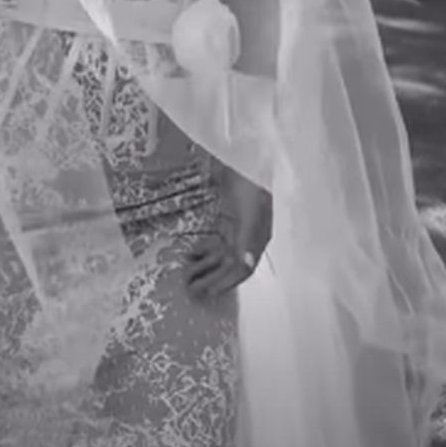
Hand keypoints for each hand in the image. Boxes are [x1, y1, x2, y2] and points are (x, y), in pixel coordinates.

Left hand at [184, 166, 272, 301]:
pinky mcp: (226, 214)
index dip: (227, 282)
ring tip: (187, 275)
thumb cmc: (252, 181)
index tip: (209, 294)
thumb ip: (249, 238)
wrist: (248, 152)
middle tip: (191, 288)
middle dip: (211, 277)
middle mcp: (248, 235)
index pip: (243, 268)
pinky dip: (203, 247)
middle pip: (229, 264)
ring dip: (204, 265)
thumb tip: (247, 264)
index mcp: (259, 237)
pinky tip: (190, 253)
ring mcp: (236, 224)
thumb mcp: (251, 211)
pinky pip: (215, 237)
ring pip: (220, 253)